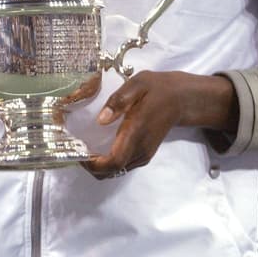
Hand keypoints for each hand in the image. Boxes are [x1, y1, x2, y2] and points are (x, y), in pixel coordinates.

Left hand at [84, 70, 236, 179]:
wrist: (180, 99)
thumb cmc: (157, 89)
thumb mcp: (138, 84)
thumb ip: (119, 100)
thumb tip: (101, 120)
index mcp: (136, 133)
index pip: (114, 162)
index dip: (93, 164)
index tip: (79, 153)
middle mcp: (140, 149)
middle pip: (112, 172)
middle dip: (91, 166)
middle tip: (77, 149)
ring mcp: (143, 154)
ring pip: (116, 172)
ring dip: (98, 165)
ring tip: (85, 148)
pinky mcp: (144, 155)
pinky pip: (122, 166)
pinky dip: (107, 163)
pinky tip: (98, 148)